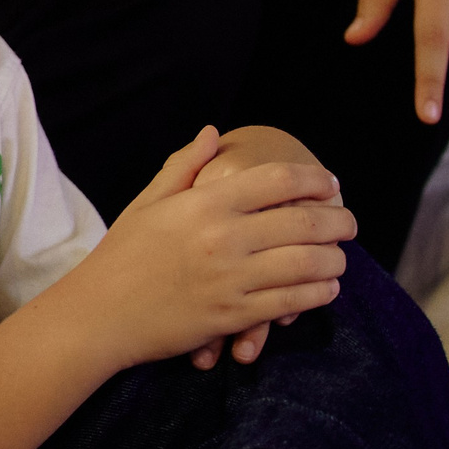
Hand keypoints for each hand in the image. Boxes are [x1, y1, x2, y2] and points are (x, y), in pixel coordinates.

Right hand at [60, 128, 353, 372]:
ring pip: (309, 264)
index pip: (276, 179)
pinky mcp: (235, 315)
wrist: (100, 313)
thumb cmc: (122, 254)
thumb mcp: (147, 202)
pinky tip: (324, 287)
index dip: (313, 178)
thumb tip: (214, 133)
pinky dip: (319, 292)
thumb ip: (184, 166)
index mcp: (203, 203)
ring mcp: (232, 279)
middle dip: (339, 221)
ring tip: (339, 257)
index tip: (330, 183)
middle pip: (305, 221)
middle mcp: (223, 237)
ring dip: (336, 260)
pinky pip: (293, 301)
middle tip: (349, 223)